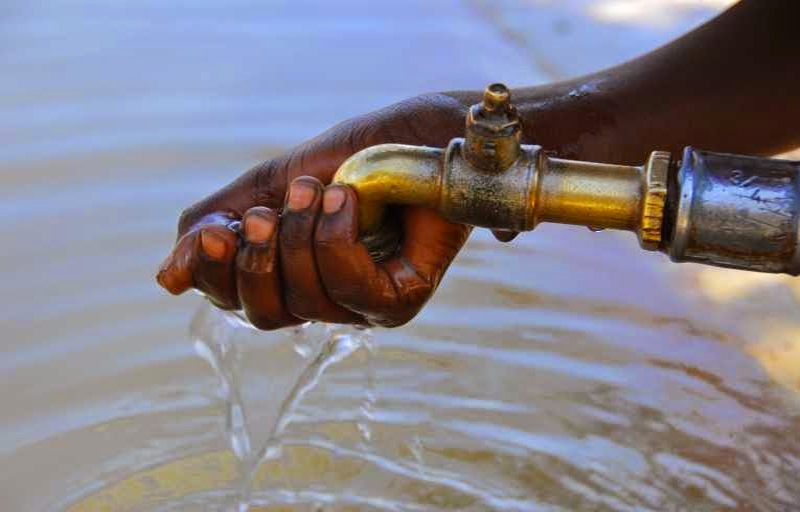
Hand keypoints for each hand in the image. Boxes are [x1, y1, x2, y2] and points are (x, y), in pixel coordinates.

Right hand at [156, 93, 473, 327]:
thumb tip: (166, 281)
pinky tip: (347, 202)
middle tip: (267, 213)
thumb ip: (217, 228)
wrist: (417, 133)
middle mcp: (321, 296)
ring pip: (307, 302)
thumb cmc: (351, 159)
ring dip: (302, 239)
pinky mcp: (400, 299)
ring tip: (320, 190)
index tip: (218, 228)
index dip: (215, 271)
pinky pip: (354, 295)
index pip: (232, 298)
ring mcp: (361, 304)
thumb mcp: (270, 185)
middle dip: (257, 261)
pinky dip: (338, 242)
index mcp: (286, 272)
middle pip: (263, 315)